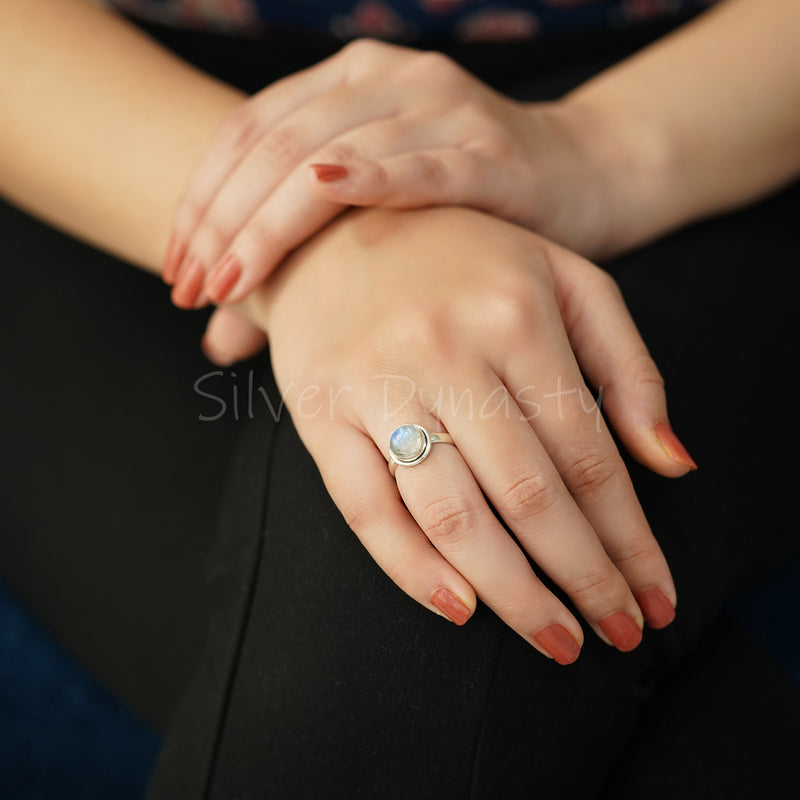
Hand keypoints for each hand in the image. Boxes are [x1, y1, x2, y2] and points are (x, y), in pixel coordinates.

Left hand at [163, 39, 614, 309]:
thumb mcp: (371, 231)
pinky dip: (369, 182)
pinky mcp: (487, 150)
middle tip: (190, 290)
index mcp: (345, 86)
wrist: (576, 183)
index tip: (176, 273)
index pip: (248, 134)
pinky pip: (417, 166)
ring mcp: (437, 106)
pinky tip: (323, 197)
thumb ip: (293, 274)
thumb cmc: (463, 213)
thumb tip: (216, 343)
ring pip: (327, 154)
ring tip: (229, 284)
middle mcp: (384, 80)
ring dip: (269, 223)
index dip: (201, 201)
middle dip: (222, 222)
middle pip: (274, 146)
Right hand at [222, 206, 692, 663]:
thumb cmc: (462, 257)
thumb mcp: (563, 280)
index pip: (589, 455)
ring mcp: (378, 383)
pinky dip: (411, 568)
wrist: (334, 227)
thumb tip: (672, 464)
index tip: (655, 598)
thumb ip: (628, 365)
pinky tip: (459, 608)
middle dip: (582, 579)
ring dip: (510, 592)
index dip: (628, 539)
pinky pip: (366, 508)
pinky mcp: (322, 411)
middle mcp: (448, 351)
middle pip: (529, 494)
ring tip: (552, 639)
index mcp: (517, 315)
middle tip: (614, 637)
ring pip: (452, 513)